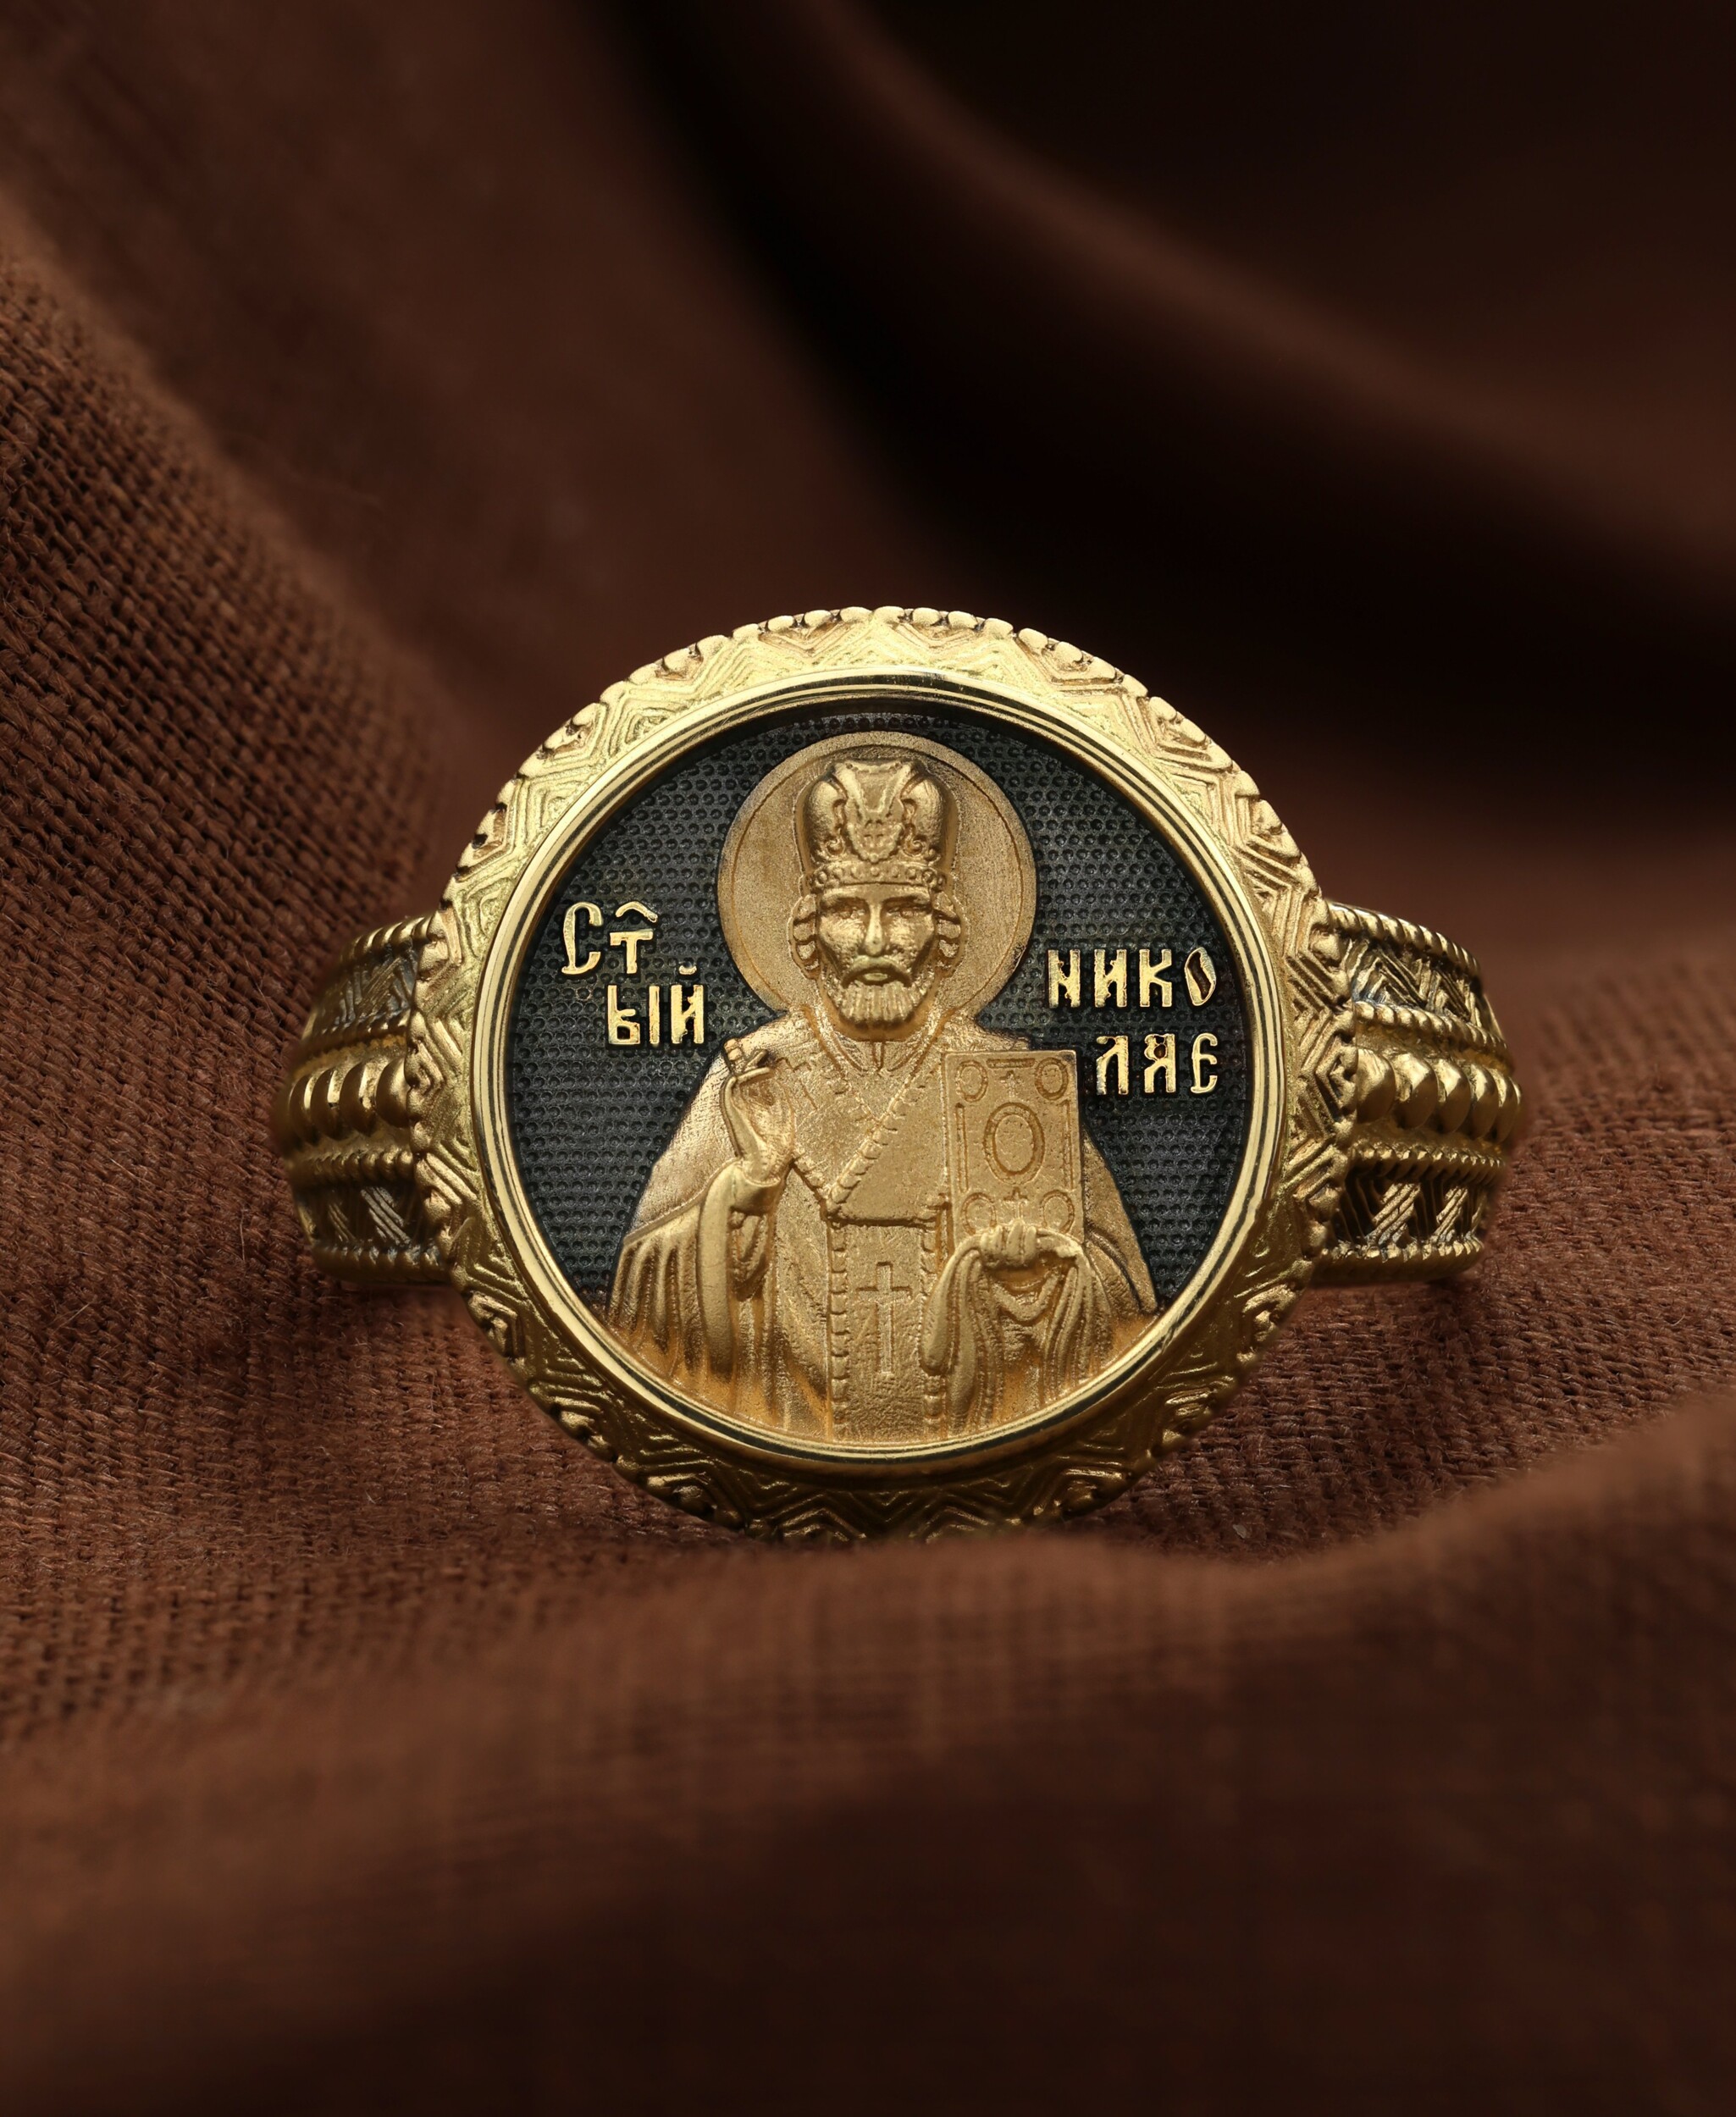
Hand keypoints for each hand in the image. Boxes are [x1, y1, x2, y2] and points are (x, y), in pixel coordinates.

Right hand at [722, 1058, 795, 1184]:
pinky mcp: (731, 1111)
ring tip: (762, 1055)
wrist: (764, 1168)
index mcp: (753, 1112)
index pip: (752, 1087)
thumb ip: (783, 1106)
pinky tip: (764, 1072)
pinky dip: (746, 1075)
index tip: (773, 1062)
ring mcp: (735, 1109)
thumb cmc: (776, 1152)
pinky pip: (731, 1086)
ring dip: (747, 1065)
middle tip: (762, 1051)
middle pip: (742, 1079)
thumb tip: (784, 1087)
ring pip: (735, 1079)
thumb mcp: (785, 1123)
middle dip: (750, 1063)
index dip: (759, 1071)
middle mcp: (742, 1109)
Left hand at [976, 1218, 1084, 1274]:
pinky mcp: (988, 1263)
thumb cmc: (1042, 1255)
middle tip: (1020, 1223)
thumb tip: (1070, 1251)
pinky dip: (985, 1242)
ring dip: (1000, 1238)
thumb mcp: (1054, 1253)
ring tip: (1003, 1227)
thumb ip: (1063, 1251)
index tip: (1032, 1228)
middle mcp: (1015, 1272)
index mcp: (1031, 1269)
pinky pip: (985, 1254)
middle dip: (1015, 1236)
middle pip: (1012, 1255)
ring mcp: (1000, 1269)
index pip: (1028, 1258)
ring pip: (998, 1254)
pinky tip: (989, 1233)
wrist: (1018, 1264)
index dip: (1029, 1243)